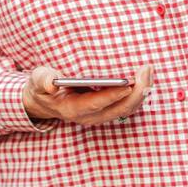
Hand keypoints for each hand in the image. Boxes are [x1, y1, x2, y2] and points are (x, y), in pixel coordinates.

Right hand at [22, 64, 152, 125]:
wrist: (45, 101)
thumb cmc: (43, 88)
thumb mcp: (37, 82)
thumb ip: (43, 81)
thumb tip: (50, 82)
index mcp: (73, 109)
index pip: (96, 103)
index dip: (113, 95)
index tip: (128, 83)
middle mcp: (90, 116)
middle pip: (119, 109)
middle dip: (136, 91)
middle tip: (146, 70)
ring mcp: (101, 115)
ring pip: (127, 108)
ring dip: (141, 91)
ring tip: (149, 70)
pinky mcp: (108, 110)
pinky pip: (128, 105)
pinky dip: (138, 92)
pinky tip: (145, 76)